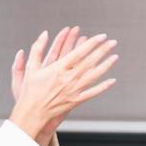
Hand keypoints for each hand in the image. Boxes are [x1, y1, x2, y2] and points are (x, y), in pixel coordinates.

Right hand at [8, 30, 118, 145]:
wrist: (32, 112)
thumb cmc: (30, 89)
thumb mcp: (31, 67)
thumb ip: (37, 48)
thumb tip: (44, 33)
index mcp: (58, 68)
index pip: (79, 52)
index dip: (91, 43)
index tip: (101, 36)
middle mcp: (68, 78)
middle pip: (90, 62)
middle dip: (102, 50)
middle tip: (113, 42)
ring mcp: (73, 90)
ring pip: (94, 76)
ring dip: (106, 65)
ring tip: (115, 56)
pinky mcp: (76, 101)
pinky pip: (92, 93)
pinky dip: (103, 87)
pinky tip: (112, 80)